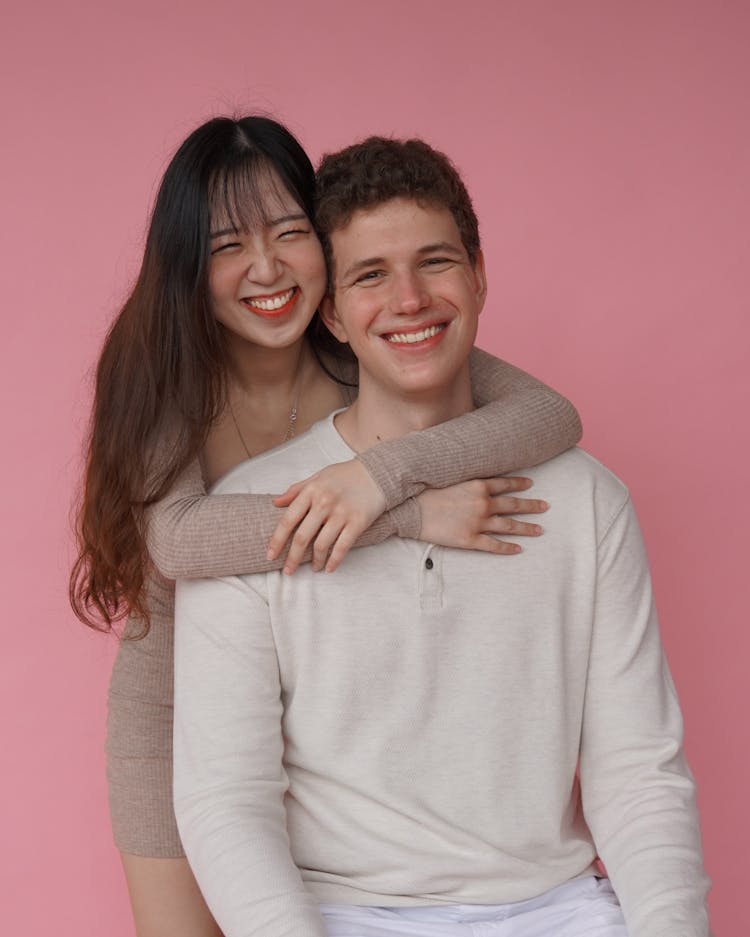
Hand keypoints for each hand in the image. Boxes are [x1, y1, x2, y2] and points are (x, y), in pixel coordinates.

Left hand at [268, 459, 386, 573]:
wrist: (377, 472)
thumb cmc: (345, 475)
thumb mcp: (318, 477)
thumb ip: (296, 490)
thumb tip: (276, 503)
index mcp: (311, 491)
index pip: (288, 520)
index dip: (277, 540)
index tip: (270, 555)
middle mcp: (324, 502)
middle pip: (302, 537)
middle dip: (293, 558)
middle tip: (288, 571)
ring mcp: (341, 513)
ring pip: (321, 545)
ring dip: (315, 561)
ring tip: (313, 569)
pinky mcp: (358, 522)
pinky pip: (342, 547)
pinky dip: (334, 561)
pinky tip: (329, 568)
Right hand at [417, 476, 546, 554]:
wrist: (411, 510)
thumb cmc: (424, 492)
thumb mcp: (446, 476)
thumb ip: (462, 476)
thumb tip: (470, 473)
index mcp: (477, 485)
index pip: (505, 484)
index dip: (519, 484)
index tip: (531, 485)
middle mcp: (482, 503)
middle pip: (513, 505)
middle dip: (531, 506)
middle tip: (545, 507)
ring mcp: (478, 522)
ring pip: (508, 526)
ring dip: (526, 528)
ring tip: (540, 530)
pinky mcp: (470, 539)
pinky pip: (494, 545)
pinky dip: (507, 548)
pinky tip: (518, 549)